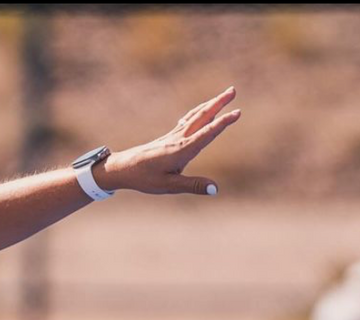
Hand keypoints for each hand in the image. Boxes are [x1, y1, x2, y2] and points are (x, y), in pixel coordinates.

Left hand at [98, 87, 240, 195]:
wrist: (121, 168)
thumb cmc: (144, 178)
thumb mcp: (168, 185)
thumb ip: (193, 185)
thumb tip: (215, 188)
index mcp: (182, 150)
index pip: (207, 133)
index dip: (222, 123)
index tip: (237, 112)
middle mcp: (179, 139)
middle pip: (202, 117)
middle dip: (218, 103)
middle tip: (233, 90)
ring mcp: (173, 136)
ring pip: (195, 116)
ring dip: (210, 105)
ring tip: (222, 96)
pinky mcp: (168, 138)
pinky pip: (187, 121)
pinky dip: (198, 113)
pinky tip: (200, 112)